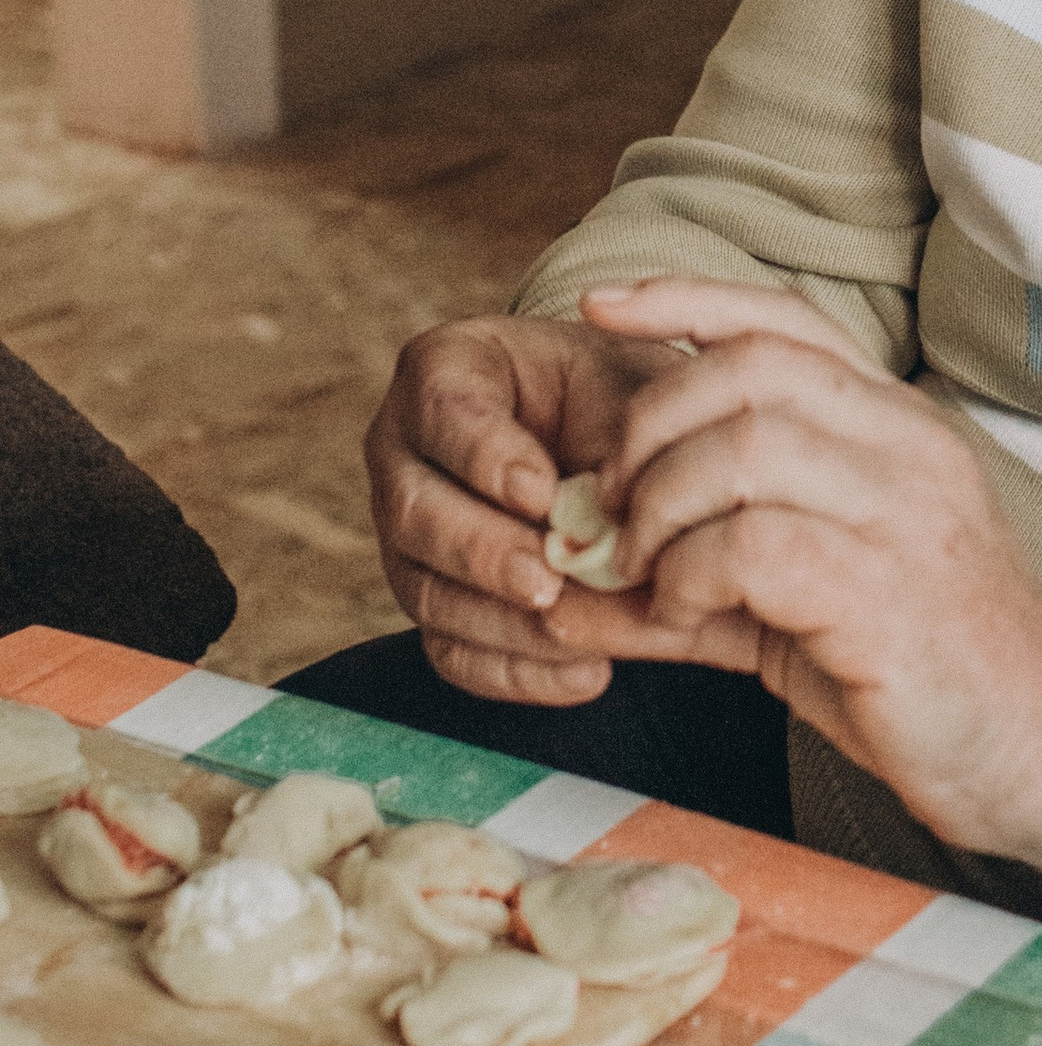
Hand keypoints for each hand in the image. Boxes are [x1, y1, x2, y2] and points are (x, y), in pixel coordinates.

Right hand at [365, 313, 699, 708]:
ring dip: (502, 622)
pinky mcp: (435, 599)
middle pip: (414, 511)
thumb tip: (615, 512)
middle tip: (547, 579)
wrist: (622, 436)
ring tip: (578, 636)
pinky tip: (585, 674)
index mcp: (446, 371)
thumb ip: (623, 430)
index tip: (542, 492)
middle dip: (484, 552)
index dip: (485, 456)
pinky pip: (452, 650)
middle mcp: (405, 453)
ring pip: (426, 590)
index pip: (444, 411)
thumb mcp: (634, 382)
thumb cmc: (625, 394)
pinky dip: (515, 672)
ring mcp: (410, 534)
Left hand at [580, 277, 1041, 924]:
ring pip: (740, 449)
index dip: (682, 299)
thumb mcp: (797, 608)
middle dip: (646, 430)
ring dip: (658, 508)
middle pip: (745, 372)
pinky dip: (688, 574)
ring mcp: (905, 516)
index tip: (598, 306)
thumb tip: (566, 590)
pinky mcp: (888, 594)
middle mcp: (909, 448)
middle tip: (612, 508)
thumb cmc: (921, 670)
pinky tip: (686, 611)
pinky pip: (751, 546)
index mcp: (897, 426)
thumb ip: (689, 583)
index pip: (784, 320)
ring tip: (646, 568)